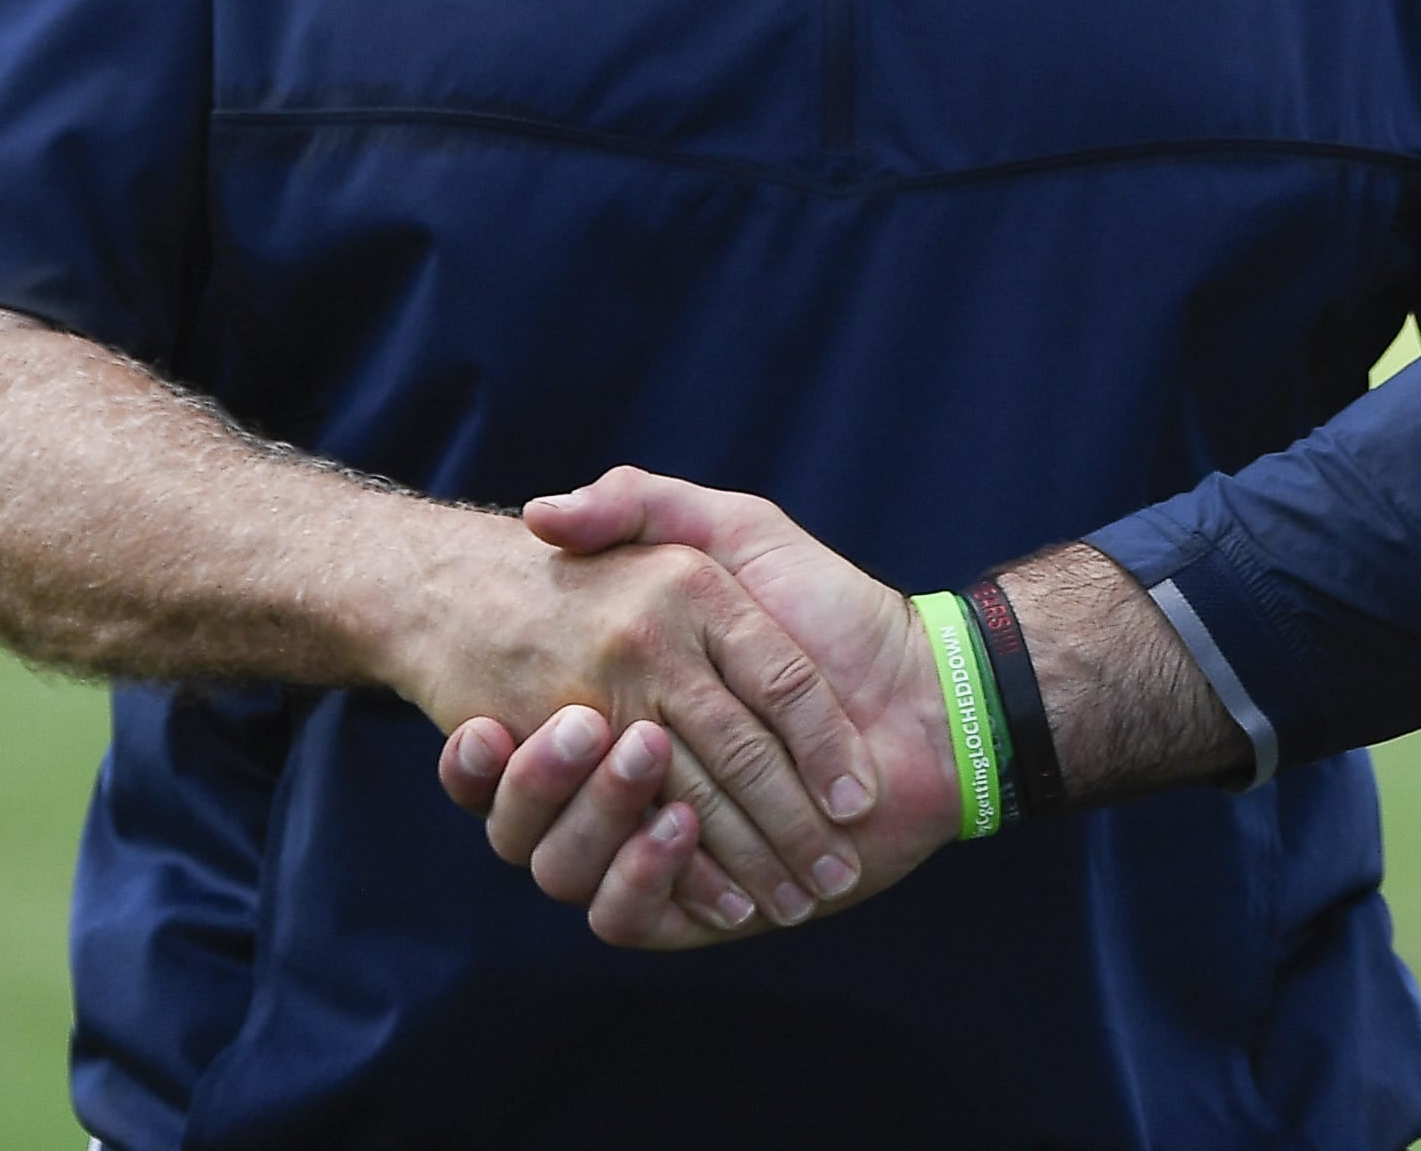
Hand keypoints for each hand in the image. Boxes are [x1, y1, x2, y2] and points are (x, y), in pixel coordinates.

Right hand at [438, 467, 954, 947]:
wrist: (932, 690)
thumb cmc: (835, 603)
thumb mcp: (736, 532)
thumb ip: (643, 505)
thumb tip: (540, 515)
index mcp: (632, 692)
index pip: (553, 725)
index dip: (512, 740)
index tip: (488, 725)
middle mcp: (635, 765)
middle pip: (566, 797)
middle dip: (574, 782)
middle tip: (595, 740)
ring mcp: (660, 834)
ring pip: (584, 860)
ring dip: (610, 831)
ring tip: (663, 800)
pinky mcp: (692, 900)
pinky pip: (629, 916)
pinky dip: (650, 888)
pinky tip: (686, 850)